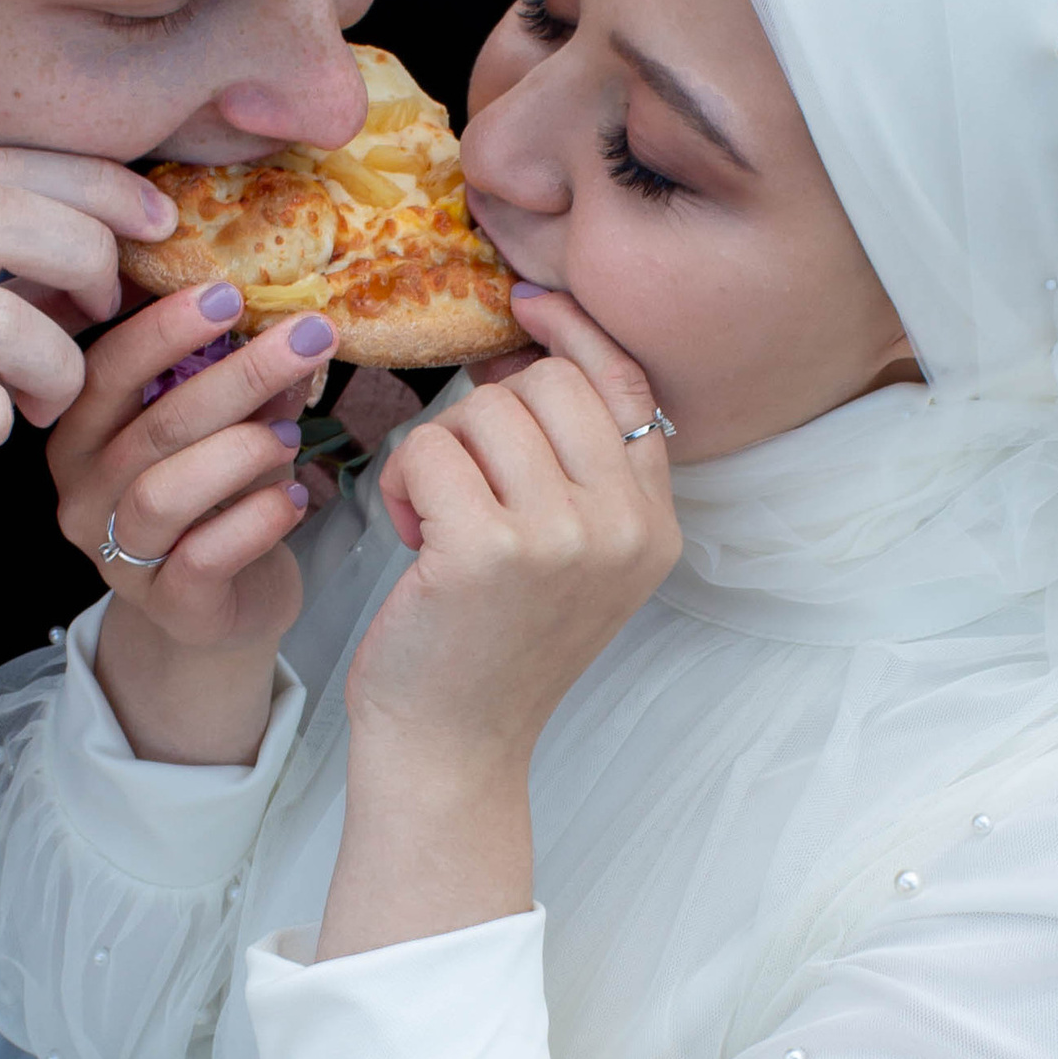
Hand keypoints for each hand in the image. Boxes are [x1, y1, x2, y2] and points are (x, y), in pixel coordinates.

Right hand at [50, 282, 340, 763]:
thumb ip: (244, 387)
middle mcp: (83, 494)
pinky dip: (258, 520)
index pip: (106, 370)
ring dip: (241, 452)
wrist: (220, 611)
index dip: (165, 329)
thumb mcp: (224, 433)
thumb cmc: (216, 506)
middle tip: (308, 337)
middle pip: (153, 425)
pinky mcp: (165, 605)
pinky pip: (205, 557)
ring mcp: (117, 556)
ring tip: (291, 436)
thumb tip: (289, 322)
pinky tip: (292, 498)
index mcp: (81, 435)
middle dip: (238, 374)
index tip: (230, 293)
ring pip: (164, 492)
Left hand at [316, 290, 677, 958]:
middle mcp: (624, 529)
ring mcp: (560, 538)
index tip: (525, 309)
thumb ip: (583, 469)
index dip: (573, 336)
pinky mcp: (486, 550)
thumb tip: (536, 344)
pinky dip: (403, 484)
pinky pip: (429, 450)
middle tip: (463, 487)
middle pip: (548, 384)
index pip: (626, 385)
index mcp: (654, 526)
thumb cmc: (492, 647)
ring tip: (436, 520)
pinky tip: (411, 538)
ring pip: (484, 411)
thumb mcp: (573, 559)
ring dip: (439, 453)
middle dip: (485, 416)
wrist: (452, 749)